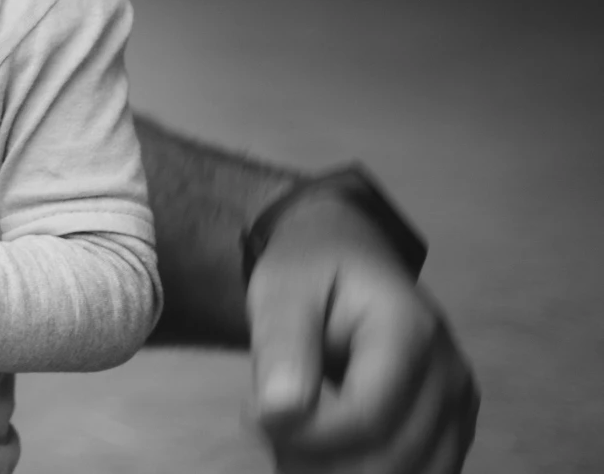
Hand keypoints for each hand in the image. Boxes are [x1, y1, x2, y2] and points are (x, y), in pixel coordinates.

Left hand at [247, 195, 478, 473]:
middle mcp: (449, 374)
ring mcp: (459, 407)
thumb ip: (282, 346)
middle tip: (270, 420)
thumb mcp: (280, 290)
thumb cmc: (311, 272)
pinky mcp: (454, 431)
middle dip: (314, 456)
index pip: (365, 417)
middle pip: (386, 457)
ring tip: (296, 427)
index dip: (303, 433)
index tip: (253, 412)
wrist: (349, 259)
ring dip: (336, 468)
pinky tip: (325, 441)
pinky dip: (360, 468)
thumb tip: (279, 413)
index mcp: (409, 330)